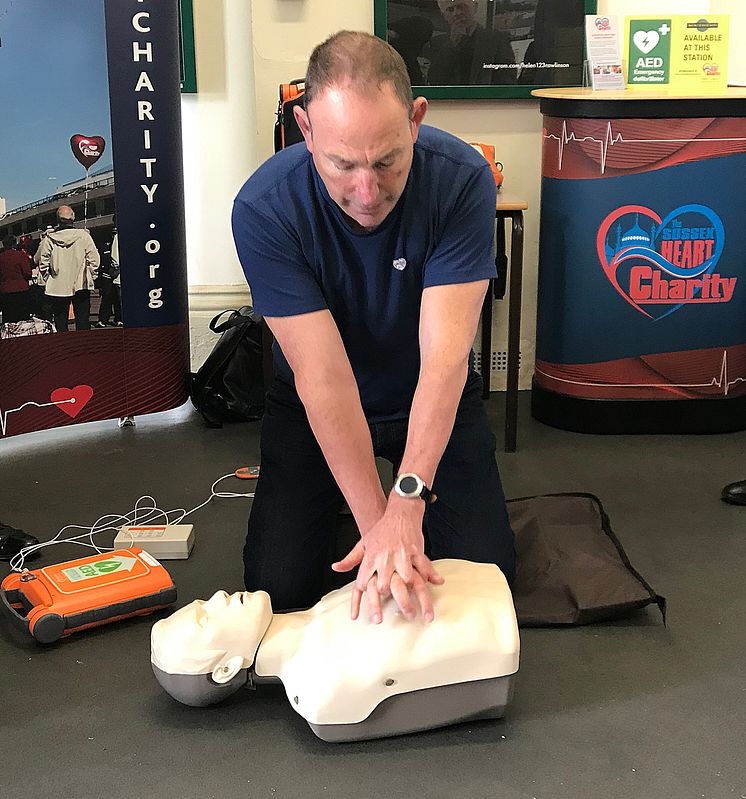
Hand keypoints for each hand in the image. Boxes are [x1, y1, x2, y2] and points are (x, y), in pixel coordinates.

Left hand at [332, 498, 443, 623]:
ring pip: (404, 579)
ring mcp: (401, 555)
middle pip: (382, 585)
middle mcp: (385, 559)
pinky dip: (429, 575)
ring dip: (408, 592)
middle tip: (390, 609)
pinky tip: (435, 583)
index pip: (363, 582)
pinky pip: (422, 567)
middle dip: (386, 598)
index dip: (364, 598)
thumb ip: (350, 559)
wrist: (399, 513)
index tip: (368, 611)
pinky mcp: (416, 551)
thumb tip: (335, 568)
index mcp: (371, 558)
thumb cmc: (381, 530)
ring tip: (415, 607)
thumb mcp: (363, 543)